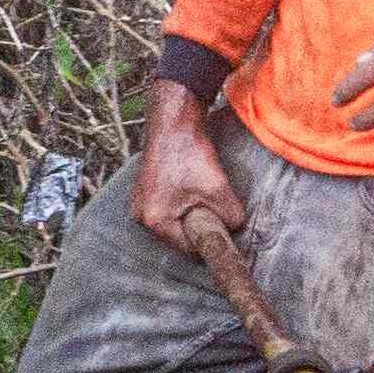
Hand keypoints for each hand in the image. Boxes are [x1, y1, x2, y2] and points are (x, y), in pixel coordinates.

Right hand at [130, 84, 245, 242]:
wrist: (173, 122)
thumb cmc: (190, 154)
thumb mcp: (219, 190)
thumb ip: (231, 218)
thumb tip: (235, 229)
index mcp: (155, 221)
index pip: (187, 250)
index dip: (209, 242)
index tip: (223, 233)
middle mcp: (140, 215)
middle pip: (177, 237)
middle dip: (197, 228)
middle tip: (214, 210)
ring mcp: (138, 202)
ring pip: (172, 222)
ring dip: (189, 215)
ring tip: (201, 195)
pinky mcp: (142, 190)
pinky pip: (164, 207)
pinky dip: (180, 203)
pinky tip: (190, 187)